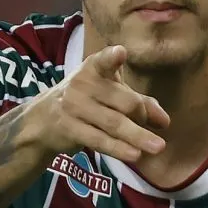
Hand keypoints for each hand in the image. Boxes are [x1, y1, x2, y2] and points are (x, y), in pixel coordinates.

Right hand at [24, 45, 169, 161]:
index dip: (112, 58)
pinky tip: (135, 154)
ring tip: (158, 147)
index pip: (104, 61)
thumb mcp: (110, 93)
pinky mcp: (69, 128)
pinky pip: (99, 140)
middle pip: (124, 101)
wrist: (43, 120)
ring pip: (114, 123)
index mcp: (95, 68)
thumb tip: (164, 122)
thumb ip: (140, 103)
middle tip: (152, 127)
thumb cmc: (86, 100)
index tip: (120, 53)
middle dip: (142, 116)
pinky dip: (119, 148)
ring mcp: (74, 106)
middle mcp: (82, 84)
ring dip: (138, 136)